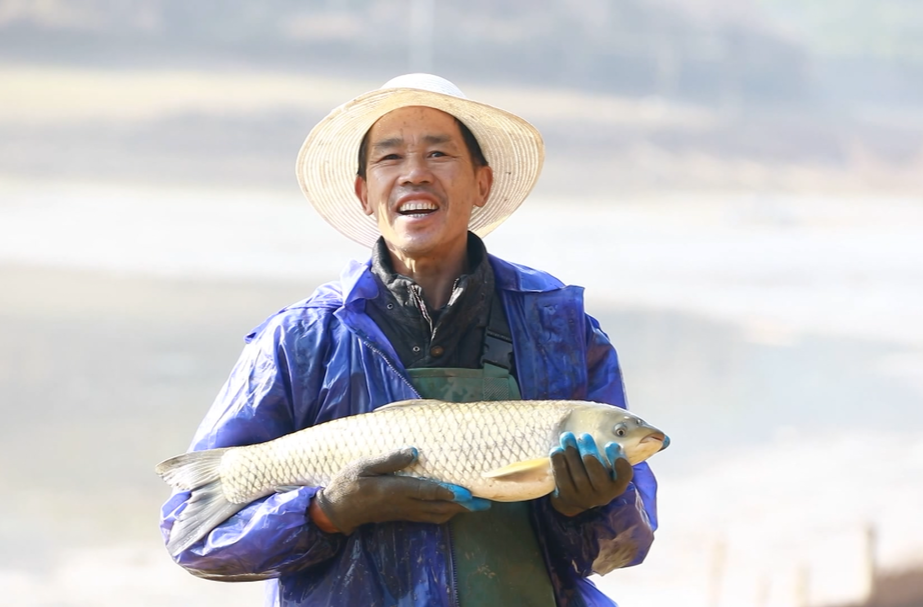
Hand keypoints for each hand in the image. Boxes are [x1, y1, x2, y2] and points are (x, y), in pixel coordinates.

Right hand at [312, 447, 489, 534]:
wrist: (336, 511)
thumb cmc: (348, 483)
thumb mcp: (364, 466)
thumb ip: (389, 459)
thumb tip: (414, 451)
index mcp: (395, 489)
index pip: (428, 491)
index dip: (449, 492)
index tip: (468, 493)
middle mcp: (404, 504)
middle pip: (439, 507)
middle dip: (463, 506)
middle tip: (484, 502)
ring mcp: (404, 512)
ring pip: (436, 515)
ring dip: (457, 511)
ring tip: (475, 506)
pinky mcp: (402, 516)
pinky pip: (428, 518)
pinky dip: (444, 514)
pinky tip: (452, 509)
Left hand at [549, 432, 632, 516]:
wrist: (576, 498)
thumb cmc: (593, 474)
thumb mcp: (606, 467)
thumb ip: (608, 453)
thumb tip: (607, 429)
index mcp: (616, 485)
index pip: (624, 474)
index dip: (618, 459)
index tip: (610, 444)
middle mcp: (603, 495)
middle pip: (597, 474)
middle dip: (589, 452)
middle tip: (584, 436)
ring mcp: (584, 498)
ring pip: (578, 475)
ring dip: (571, 453)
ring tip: (567, 437)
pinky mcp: (567, 496)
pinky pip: (562, 478)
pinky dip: (559, 462)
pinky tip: (557, 449)